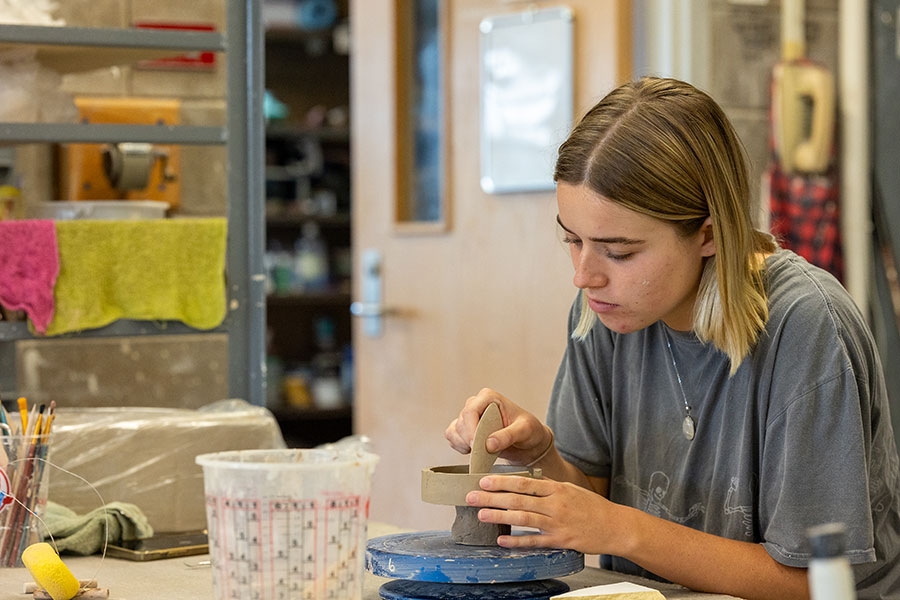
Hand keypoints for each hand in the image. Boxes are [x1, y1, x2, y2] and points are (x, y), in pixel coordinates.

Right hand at [445, 388, 551, 465]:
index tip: (478, 446)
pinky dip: (459, 447)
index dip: (471, 430)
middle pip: (461, 422)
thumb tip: (489, 444)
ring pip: (454, 430)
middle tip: (483, 453)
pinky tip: (474, 452)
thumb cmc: (529, 431)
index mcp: (489, 397)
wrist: (528, 442)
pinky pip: (452, 437)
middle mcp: (477, 404)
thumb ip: (508, 435)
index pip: (470, 411)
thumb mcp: (525, 431)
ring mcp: (470, 417)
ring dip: (464, 444)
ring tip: (481, 452)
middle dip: (470, 440)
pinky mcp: (465, 429)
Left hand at [465, 474, 613, 554]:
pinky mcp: (561, 541)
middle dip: (492, 498)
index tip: (483, 481)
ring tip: (481, 514)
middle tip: (471, 496)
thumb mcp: (570, 489)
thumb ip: (547, 487)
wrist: (615, 526)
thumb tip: (523, 483)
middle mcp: (555, 504)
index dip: (501, 482)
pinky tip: (502, 541)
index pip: (523, 483)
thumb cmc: (591, 506)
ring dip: (500, 517)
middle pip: (517, 500)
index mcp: (556, 488)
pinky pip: (534, 541)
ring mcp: (557, 523)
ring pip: (523, 519)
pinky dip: (517, 541)